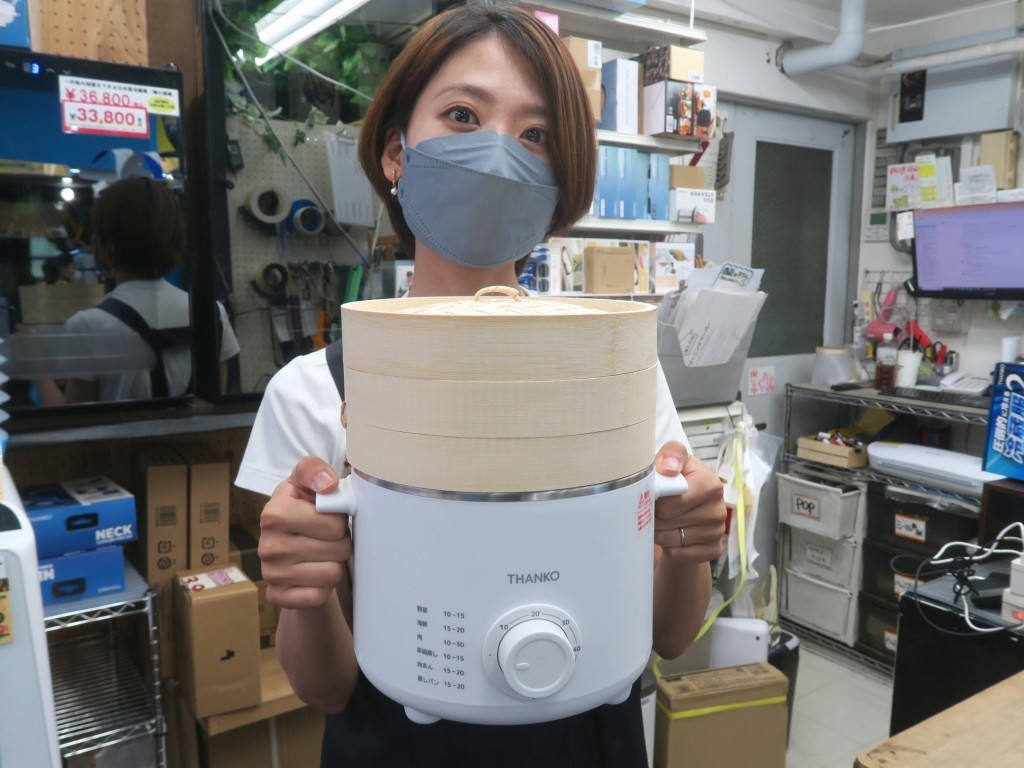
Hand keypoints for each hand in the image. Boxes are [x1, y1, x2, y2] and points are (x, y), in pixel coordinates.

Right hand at [258, 456, 351, 609]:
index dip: (340, 520)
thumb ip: (314, 471)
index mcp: (274, 513)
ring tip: (321, 553)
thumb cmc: (300, 507)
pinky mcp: (277, 597)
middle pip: (339, 550)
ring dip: (334, 563)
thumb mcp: (304, 481)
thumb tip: (328, 484)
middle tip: (328, 537)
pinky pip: (318, 596)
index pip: (334, 524)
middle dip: (341, 542)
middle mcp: (268, 546)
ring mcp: (271, 574)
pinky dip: (322, 587)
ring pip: (332, 574)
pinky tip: (313, 573)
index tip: (328, 515)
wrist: (286, 542)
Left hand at [652, 441, 725, 563]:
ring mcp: (718, 531)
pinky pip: (679, 554)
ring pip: (672, 540)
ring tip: (662, 521)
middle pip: (669, 521)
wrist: (686, 508)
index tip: (654, 496)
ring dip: (660, 532)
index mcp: (710, 483)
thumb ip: (671, 454)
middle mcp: (718, 508)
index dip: (657, 501)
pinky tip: (672, 536)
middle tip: (655, 509)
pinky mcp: (713, 550)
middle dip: (655, 516)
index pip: (674, 501)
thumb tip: (669, 469)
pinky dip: (670, 548)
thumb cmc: (676, 480)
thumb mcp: (673, 460)